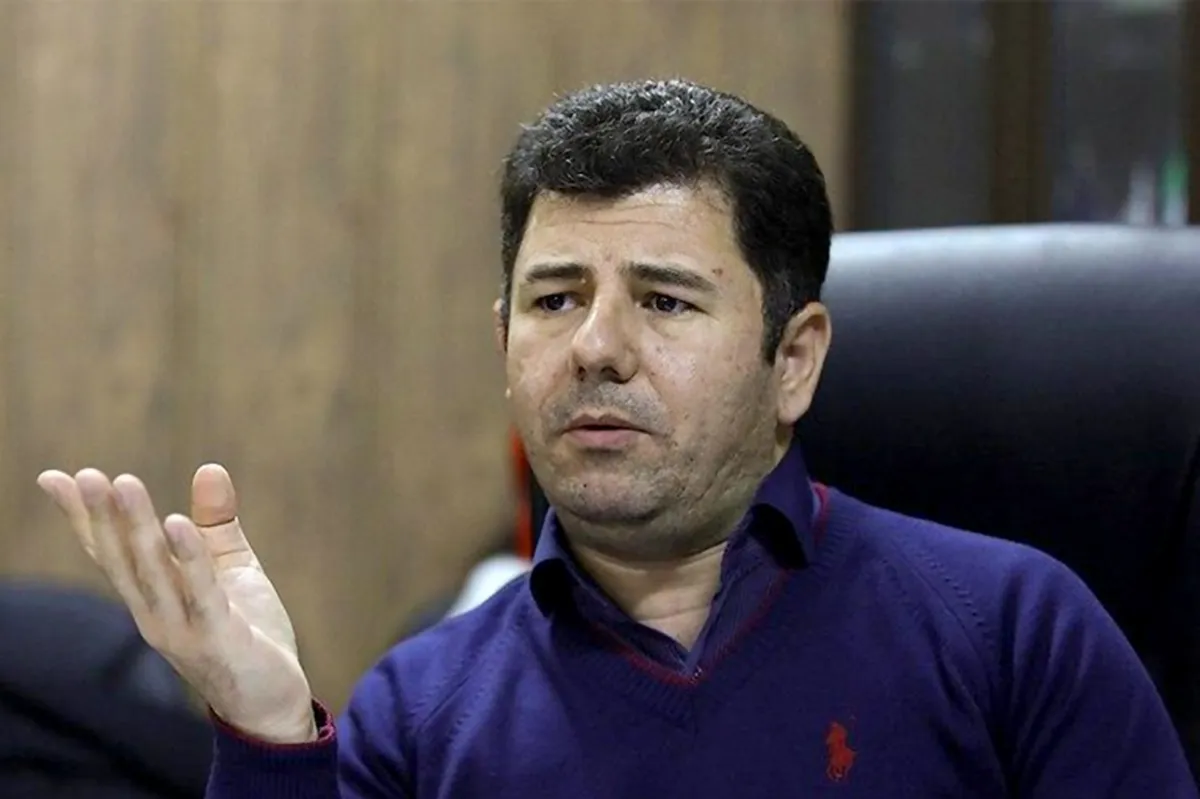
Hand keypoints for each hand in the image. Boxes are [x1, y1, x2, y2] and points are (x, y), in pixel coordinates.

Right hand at [36, 463, 317, 743]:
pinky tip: (176, 523)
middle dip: (101, 516)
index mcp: (153, 596)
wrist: (273, 701)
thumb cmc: (248, 631)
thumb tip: (209, 467)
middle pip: (122, 559)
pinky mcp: (219, 639)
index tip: (54, 477)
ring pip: (152, 572)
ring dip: (136, 528)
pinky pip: (200, 593)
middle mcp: (154, 614)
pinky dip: (188, 559)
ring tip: (123, 483)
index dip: (83, 517)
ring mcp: (181, 630)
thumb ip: (216, 522)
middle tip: (87, 474)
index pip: (111, 551)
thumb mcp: (230, 567)